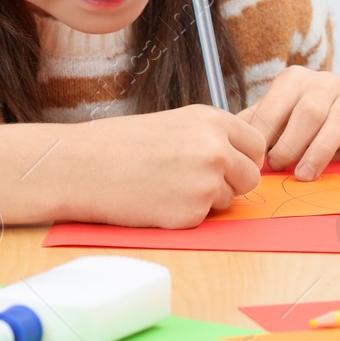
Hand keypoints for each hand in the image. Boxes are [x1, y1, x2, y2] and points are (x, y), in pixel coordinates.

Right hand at [70, 105, 265, 227]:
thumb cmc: (122, 144)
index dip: (243, 158)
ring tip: (166, 186)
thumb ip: (211, 138)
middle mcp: (216, 150)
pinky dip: (183, 216)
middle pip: (250, 178)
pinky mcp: (191, 214)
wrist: (83, 166)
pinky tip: (156, 201)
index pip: (256, 145)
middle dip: (230, 184)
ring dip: (205, 200)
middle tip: (195, 181)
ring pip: (228, 201)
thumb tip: (243, 159)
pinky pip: (203, 219)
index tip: (227, 165)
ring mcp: (206, 183)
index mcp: (213, 121)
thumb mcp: (176, 124)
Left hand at [237, 66, 339, 179]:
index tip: (258, 160)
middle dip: (291, 143)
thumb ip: (252, 125)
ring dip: (321, 151)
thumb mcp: (272, 118)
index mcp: (295, 79)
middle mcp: (326, 82)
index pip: (277, 105)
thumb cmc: (294, 121)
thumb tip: (229, 138)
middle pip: (309, 111)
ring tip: (306, 175)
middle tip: (279, 168)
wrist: (337, 116)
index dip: (266, 135)